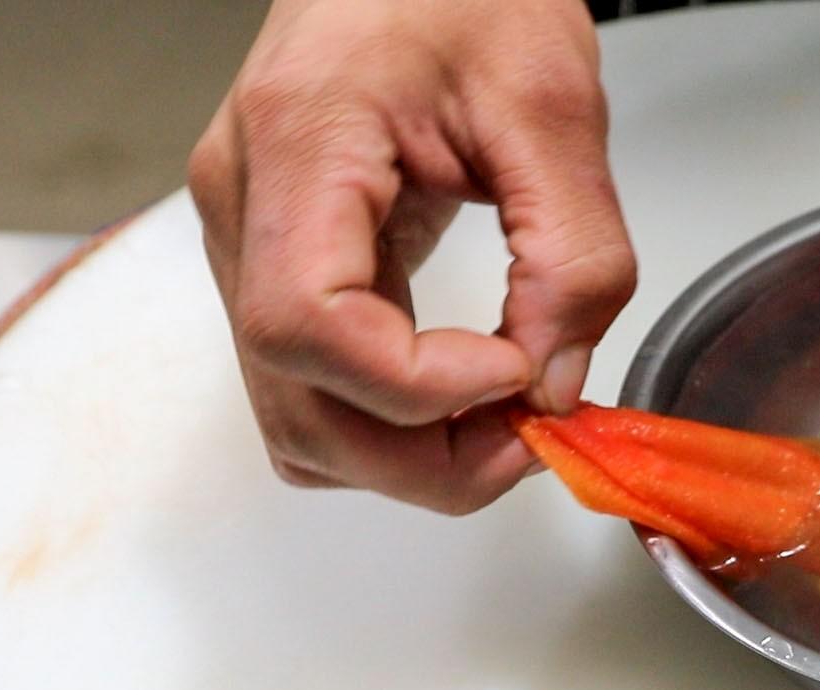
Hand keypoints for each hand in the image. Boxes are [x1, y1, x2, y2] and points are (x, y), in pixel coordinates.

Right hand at [189, 0, 635, 512]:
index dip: (417, 387)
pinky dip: (390, 421)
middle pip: (295, 401)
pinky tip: (467, 392)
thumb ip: (573, 253)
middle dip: (422, 455)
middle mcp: (246, 207)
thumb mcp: (554, 103)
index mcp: (299, 147)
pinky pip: (315, 386)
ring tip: (505, 420)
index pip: (308, 325)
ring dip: (405, 455)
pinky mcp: (285, 262)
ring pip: (296, 417)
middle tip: (529, 437)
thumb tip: (555, 381)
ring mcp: (252, 241)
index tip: (517, 373)